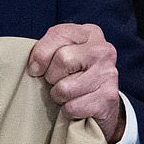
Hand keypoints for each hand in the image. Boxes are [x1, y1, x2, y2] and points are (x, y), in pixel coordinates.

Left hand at [29, 23, 123, 143]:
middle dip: (50, 76)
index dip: (41, 54)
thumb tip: (34, 67)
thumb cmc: (71, 72)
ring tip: (66, 93)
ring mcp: (109, 74)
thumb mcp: (57, 52)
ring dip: (58, 95)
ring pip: (65, 88)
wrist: (99, 101)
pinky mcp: (109, 98)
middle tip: (55, 81)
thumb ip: (44, 50)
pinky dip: (67, 110)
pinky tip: (76, 103)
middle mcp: (103, 50)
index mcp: (89, 33)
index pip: (59, 35)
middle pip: (63, 59)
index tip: (36, 67)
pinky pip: (72, 107)